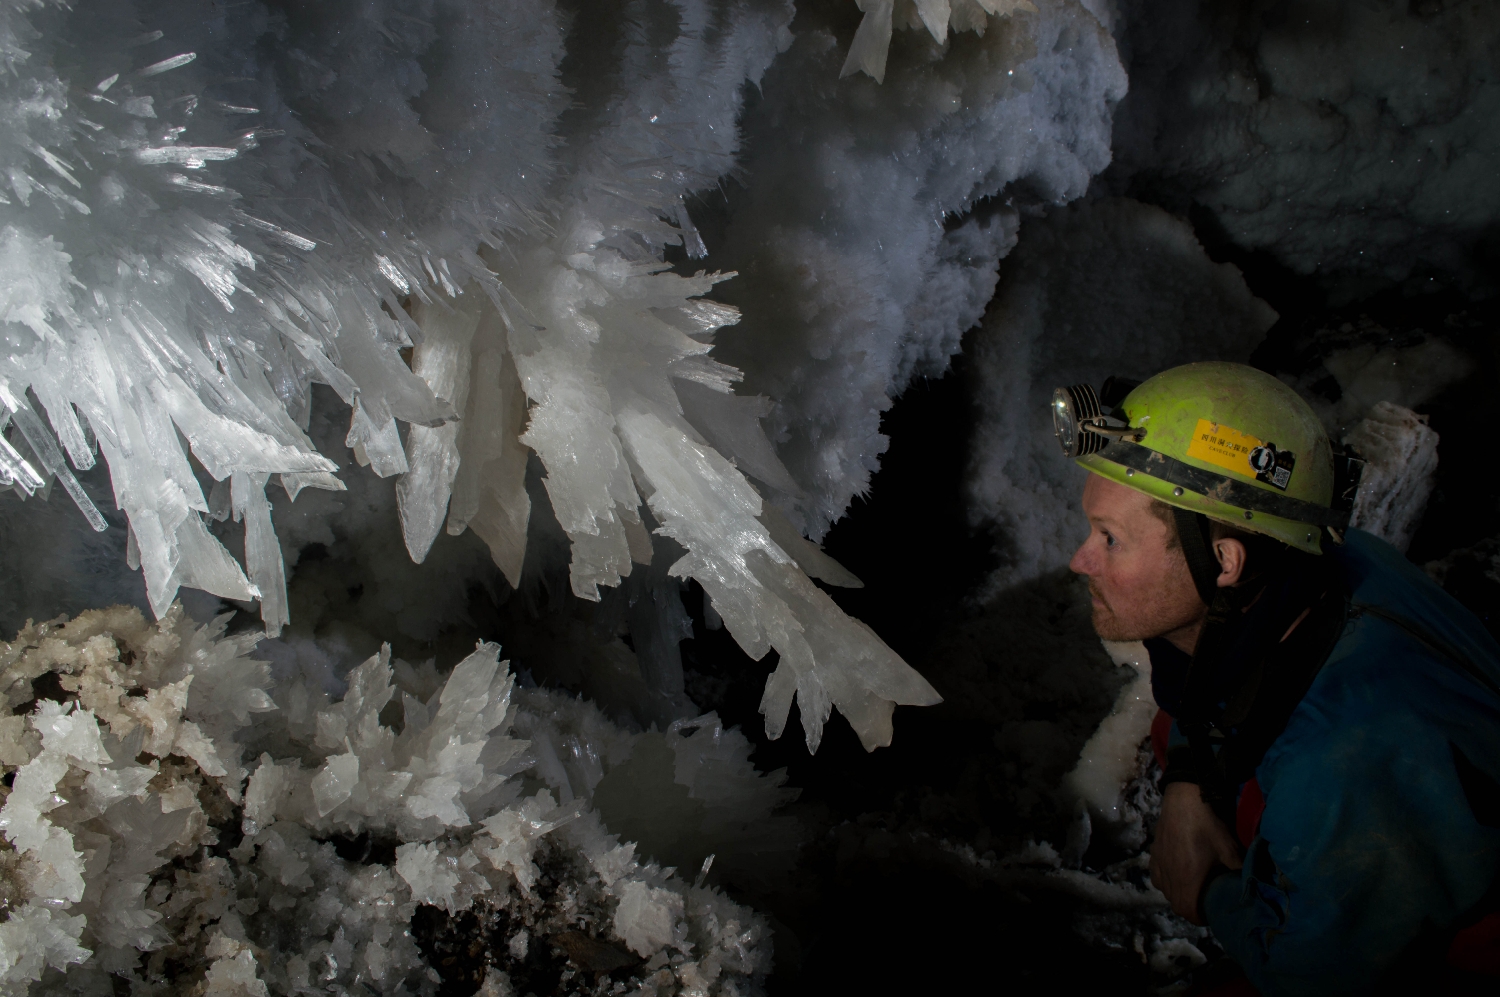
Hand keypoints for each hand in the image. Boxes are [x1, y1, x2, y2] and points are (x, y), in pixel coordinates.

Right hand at [1149, 781, 1243, 923]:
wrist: (1184, 800)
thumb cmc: (1207, 827)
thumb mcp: (1230, 850)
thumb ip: (1239, 871)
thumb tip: (1252, 884)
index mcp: (1187, 879)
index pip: (1187, 911)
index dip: (1199, 917)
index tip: (1210, 913)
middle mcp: (1169, 876)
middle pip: (1176, 904)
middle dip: (1190, 907)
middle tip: (1205, 900)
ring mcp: (1159, 864)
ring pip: (1165, 891)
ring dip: (1178, 894)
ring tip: (1192, 887)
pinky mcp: (1154, 854)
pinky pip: (1157, 876)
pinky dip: (1166, 880)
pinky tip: (1176, 872)